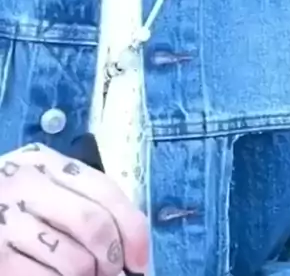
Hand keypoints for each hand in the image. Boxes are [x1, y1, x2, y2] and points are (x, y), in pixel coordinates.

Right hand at [0, 142, 148, 274]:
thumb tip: (128, 247)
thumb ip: (77, 202)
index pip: (105, 190)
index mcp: (44, 162)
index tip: (141, 261)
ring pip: (73, 262)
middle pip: (94, 224)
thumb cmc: (5, 207)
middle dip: (112, 260)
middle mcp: (24, 183)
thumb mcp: (39, 189)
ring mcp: (5, 220)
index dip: (133, 229)